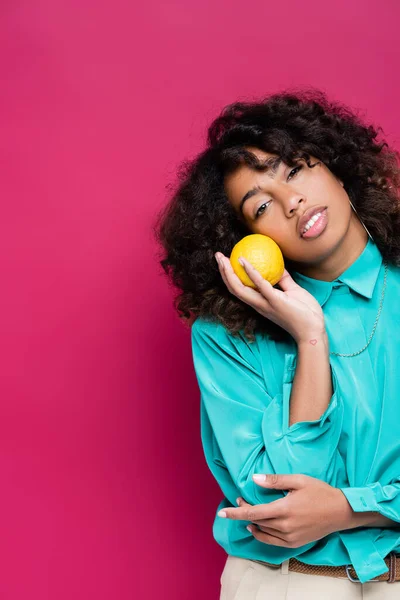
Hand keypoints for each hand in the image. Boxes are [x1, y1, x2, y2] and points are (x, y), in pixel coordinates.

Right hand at [215, 253, 324, 343]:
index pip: (240, 289)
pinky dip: (250, 272)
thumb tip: (279, 266)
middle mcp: (258, 304)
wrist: (313, 330)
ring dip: (228, 272)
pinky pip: (260, 284)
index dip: (229, 276)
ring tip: (222, 258)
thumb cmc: (305, 313)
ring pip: (239, 289)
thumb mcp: (293, 292)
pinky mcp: (275, 301)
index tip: (225, 262)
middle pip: (234, 288)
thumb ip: (283, 281)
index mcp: (261, 303)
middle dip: (223, 272)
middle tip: (217, 256)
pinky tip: (243, 260)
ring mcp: (265, 304)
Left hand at [217, 474, 358, 547]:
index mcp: (284, 509)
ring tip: (246, 511)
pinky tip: (256, 527)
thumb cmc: (320, 492)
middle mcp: (285, 526)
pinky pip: (272, 541)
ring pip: (263, 531)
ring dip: (252, 522)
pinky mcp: (295, 543)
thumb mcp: (298, 480)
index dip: (236, 512)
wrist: (341, 512)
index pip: (254, 512)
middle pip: (257, 521)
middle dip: (244, 511)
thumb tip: (254, 479)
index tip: (222, 512)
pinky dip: (261, 534)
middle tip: (239, 500)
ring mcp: (290, 537)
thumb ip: (275, 481)